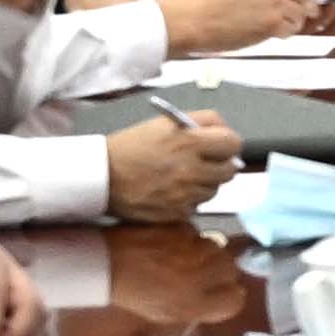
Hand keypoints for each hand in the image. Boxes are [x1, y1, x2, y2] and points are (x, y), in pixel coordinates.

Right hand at [103, 109, 248, 230]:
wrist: (101, 177)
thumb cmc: (130, 147)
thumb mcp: (164, 123)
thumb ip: (199, 122)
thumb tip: (224, 132)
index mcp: (189, 142)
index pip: (233, 143)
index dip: (228, 143)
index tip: (220, 145)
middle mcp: (192, 169)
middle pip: (229, 170)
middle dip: (220, 164)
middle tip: (205, 162)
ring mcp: (186, 194)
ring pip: (214, 189)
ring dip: (204, 183)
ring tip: (182, 176)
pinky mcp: (178, 213)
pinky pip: (198, 205)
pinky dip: (190, 199)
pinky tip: (172, 190)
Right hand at [159, 0, 334, 55]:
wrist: (195, 20)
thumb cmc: (214, 0)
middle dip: (306, 3)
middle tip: (298, 10)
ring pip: (303, 10)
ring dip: (295, 19)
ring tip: (277, 21)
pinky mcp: (272, 22)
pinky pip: (293, 27)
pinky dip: (286, 32)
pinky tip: (270, 31)